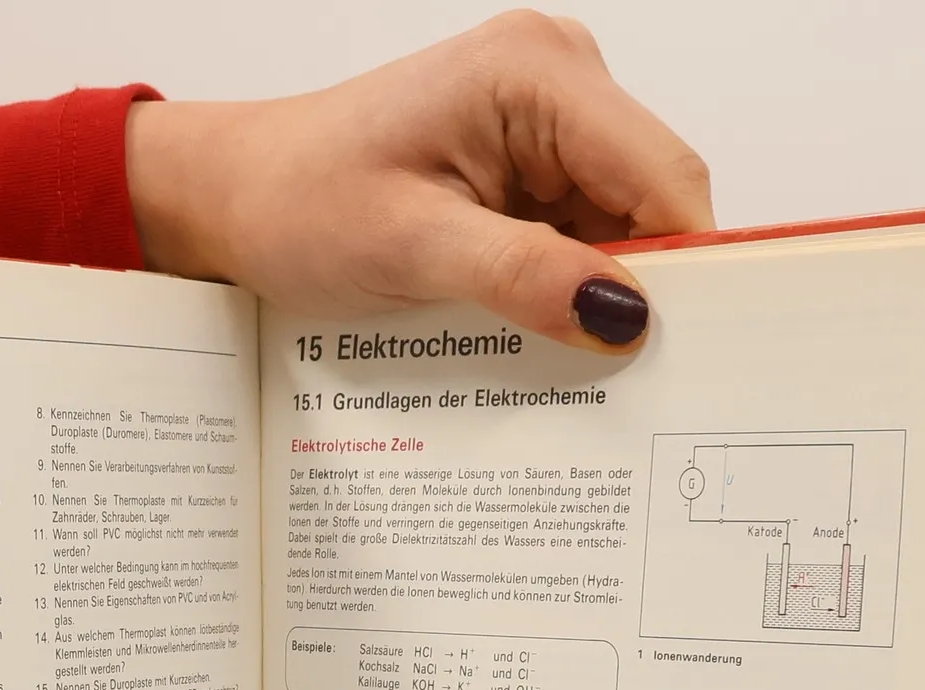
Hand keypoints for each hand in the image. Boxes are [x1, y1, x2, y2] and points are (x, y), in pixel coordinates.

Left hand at [126, 10, 713, 352]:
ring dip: (597, 298)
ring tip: (551, 355)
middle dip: (639, 289)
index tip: (681, 357)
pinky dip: (567, 290)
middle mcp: (559, 82)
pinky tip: (531, 329)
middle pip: (654, 202)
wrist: (239, 198)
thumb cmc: (300, 203)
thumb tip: (625, 316)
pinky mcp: (530, 167)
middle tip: (616, 381)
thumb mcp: (411, 250)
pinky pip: (582, 237)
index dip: (685, 268)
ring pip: (622, 229)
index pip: (664, 176)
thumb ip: (524, 277)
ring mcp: (548, 125)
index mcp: (537, 74)